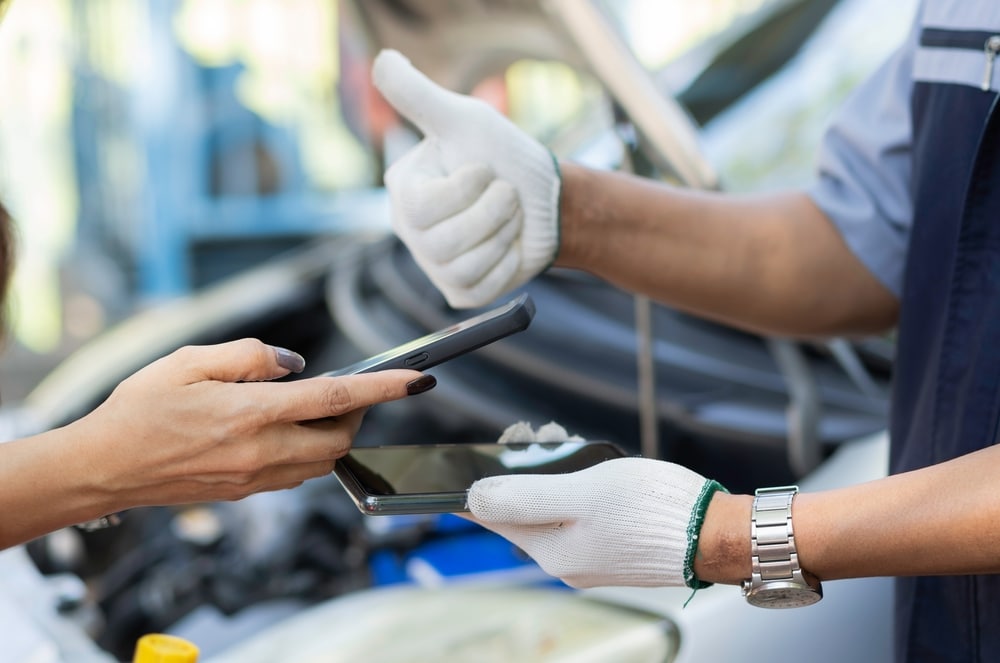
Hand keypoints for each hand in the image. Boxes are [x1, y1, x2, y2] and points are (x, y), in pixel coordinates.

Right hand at [69, 338, 430, 510]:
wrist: (105, 468)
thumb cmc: (140, 409)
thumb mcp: (189, 360)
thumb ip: (250, 356)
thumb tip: (295, 363)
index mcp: (251, 414)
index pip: (337, 399)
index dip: (384, 388)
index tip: (418, 379)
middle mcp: (262, 452)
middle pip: (342, 437)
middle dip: (360, 413)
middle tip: (349, 389)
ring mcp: (256, 478)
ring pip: (324, 461)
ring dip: (334, 434)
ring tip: (314, 408)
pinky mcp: (247, 493)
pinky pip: (298, 475)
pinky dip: (308, 451)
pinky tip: (285, 431)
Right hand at [371, 49, 560, 308]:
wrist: (548, 199)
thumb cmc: (505, 156)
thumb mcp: (465, 120)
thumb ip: (420, 96)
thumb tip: (382, 60)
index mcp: (404, 191)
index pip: (422, 207)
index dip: (467, 189)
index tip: (486, 170)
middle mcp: (411, 231)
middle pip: (442, 243)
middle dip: (493, 213)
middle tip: (507, 194)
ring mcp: (434, 265)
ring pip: (462, 267)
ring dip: (502, 236)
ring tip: (509, 217)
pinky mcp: (460, 291)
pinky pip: (478, 288)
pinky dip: (505, 265)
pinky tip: (508, 247)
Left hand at [467, 456, 724, 588]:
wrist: (715, 533)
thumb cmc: (653, 511)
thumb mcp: (582, 494)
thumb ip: (526, 498)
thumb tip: (474, 499)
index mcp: (551, 551)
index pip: (494, 517)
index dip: (481, 485)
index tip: (477, 459)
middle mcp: (566, 562)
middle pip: (523, 512)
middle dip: (520, 471)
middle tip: (529, 434)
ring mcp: (590, 558)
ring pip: (551, 510)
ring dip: (548, 475)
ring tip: (557, 440)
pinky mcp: (612, 548)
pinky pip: (576, 515)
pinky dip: (573, 488)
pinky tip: (584, 466)